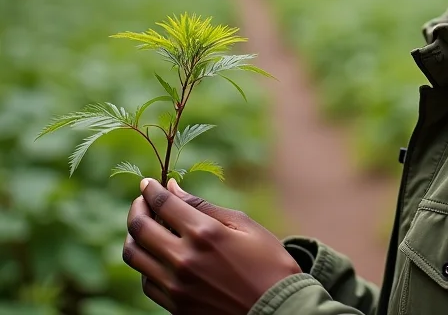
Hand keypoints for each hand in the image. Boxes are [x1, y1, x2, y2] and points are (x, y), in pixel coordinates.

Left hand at [123, 178, 300, 313]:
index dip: (151, 190)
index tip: (147, 183)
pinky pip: (146, 281)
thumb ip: (204, 207)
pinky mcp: (175, 307)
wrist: (277, 309)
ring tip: (144, 225)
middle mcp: (183, 259)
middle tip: (142, 200)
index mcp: (204, 233)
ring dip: (134, 235)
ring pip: (134, 256)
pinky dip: (144, 262)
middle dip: (137, 207)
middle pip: (140, 228)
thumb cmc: (267, 261)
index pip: (163, 204)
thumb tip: (173, 188)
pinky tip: (157, 253)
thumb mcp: (243, 225)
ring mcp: (176, 286)